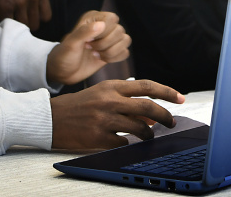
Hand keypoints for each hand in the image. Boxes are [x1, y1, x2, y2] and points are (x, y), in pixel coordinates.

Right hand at [0, 0, 51, 30]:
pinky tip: (1, 16)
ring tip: (11, 19)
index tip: (31, 16)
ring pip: (21, 26)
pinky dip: (4, 22)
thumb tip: (34, 6)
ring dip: (16, 25)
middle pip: (34, 24)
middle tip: (19, 19)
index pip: (46, 16)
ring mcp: (18, 4)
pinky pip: (7, 23)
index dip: (38, 18)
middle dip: (27, 23)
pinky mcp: (4, 7)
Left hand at [46, 11, 131, 84]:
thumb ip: (84, 32)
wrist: (63, 72)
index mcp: (93, 18)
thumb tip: (101, 24)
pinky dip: (115, 58)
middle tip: (90, 48)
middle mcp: (103, 26)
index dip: (104, 32)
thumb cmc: (64, 55)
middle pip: (120, 31)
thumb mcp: (71, 43)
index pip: (112, 19)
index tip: (89, 40)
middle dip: (106, 44)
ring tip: (96, 54)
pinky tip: (102, 59)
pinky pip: (125, 52)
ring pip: (126, 40)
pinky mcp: (113, 51)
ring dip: (111, 51)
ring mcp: (109, 39)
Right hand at [50, 80, 183, 150]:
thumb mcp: (102, 95)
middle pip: (148, 107)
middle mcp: (110, 101)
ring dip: (148, 134)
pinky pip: (124, 143)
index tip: (180, 98)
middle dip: (165, 116)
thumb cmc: (78, 106)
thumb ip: (126, 101)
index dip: (167, 92)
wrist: (50, 118)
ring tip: (148, 136)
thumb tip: (151, 116)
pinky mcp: (98, 137)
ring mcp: (104, 119)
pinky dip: (128, 143)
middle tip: (171, 122)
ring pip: (140, 128)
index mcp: (111, 86)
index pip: (147, 86)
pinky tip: (124, 141)